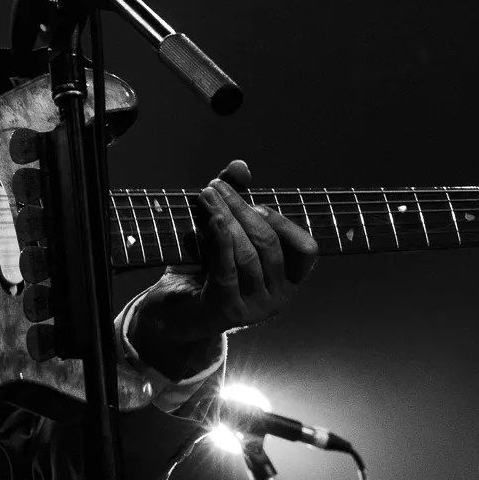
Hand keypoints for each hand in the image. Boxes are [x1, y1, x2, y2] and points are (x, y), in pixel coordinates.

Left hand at [127, 159, 318, 374]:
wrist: (172, 313)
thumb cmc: (202, 270)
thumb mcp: (222, 232)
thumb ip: (235, 199)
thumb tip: (241, 166)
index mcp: (288, 280)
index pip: (306, 249)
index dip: (283, 222)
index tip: (255, 203)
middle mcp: (279, 298)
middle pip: (269, 243)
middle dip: (242, 209)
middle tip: (214, 187)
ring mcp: (255, 308)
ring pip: (247, 254)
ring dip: (225, 218)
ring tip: (204, 196)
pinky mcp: (227, 311)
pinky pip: (228, 268)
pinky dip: (220, 239)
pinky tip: (211, 218)